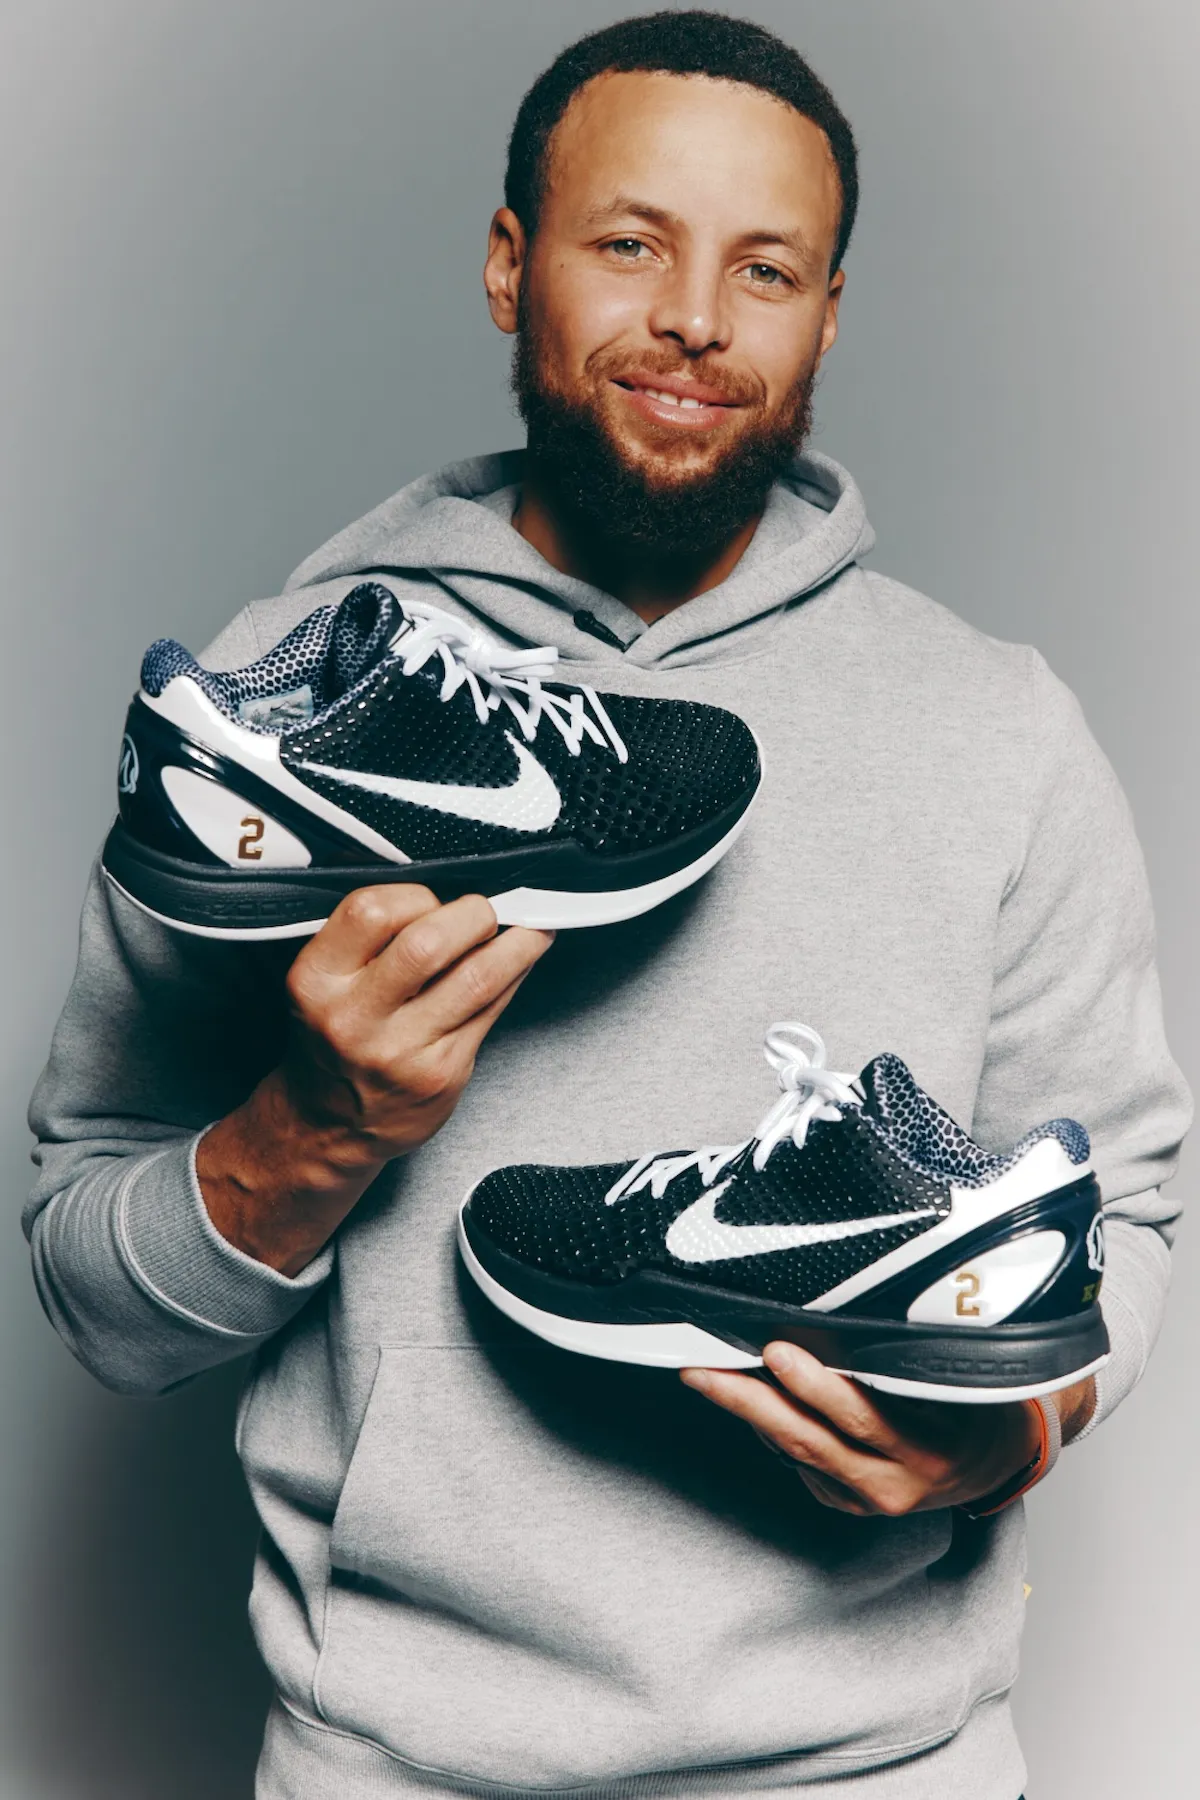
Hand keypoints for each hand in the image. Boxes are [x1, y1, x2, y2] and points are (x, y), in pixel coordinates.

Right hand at [197, 886, 552, 1275]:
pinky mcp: (441, 1074)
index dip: (414, 895)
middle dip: (472, 915)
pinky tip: (522, 962)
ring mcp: (401, 1051)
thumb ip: (373, 938)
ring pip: (476, 978)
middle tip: (486, 911)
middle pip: (428, 942)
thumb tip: (451, 892)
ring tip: (532, 928)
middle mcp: (354, 1017)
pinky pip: (491, 1010)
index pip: (370, 911)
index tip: (432, 899)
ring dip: (516, 944)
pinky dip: (514, 976)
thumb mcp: (326, 981)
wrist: (330, 1124)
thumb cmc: (335, 1038)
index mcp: (316, 980)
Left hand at [681, 1344, 1094, 1514]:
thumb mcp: (964, 1380)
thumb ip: (914, 1358)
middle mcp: (896, 1481)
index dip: (817, 1386)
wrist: (998, 1463)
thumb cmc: (979, 1405)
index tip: (776, 1351)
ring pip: (798, 1453)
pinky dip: (771, 1430)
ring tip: (705, 1374)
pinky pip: (801, 1465)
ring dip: (747, 1411)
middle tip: (704, 1367)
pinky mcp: (851, 1504)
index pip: (863, 1416)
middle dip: (750, 1400)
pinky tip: (746, 1399)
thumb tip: (848, 1314)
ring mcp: (870, 1499)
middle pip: (812, 1439)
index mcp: (930, 1447)